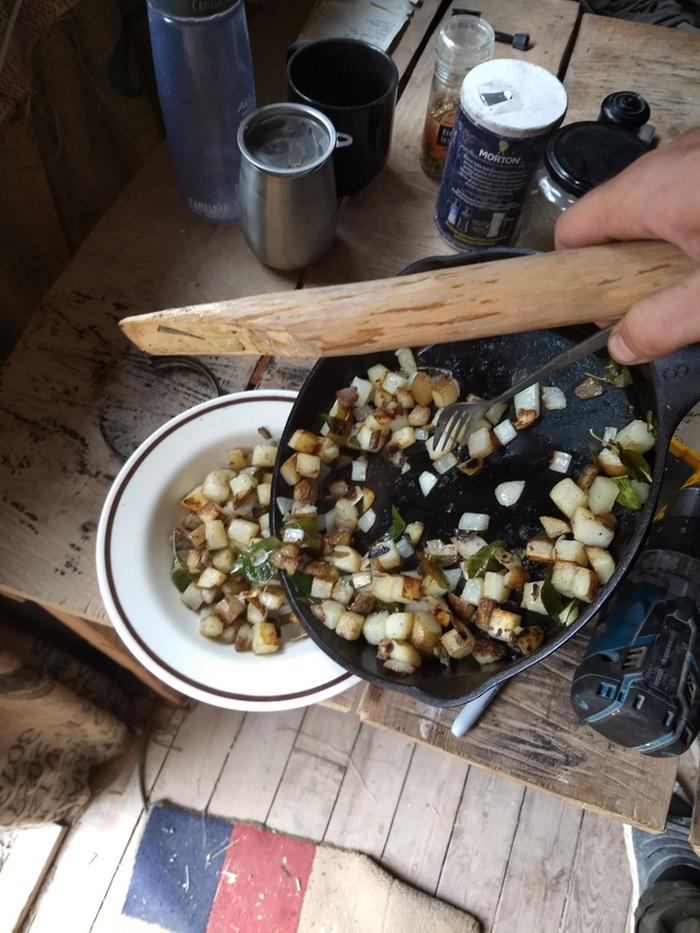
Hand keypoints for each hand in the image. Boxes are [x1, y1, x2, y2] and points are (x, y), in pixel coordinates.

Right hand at [554, 128, 699, 363]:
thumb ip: (663, 323)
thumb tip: (620, 349)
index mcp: (649, 192)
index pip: (572, 229)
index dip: (575, 273)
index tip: (604, 306)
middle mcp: (665, 159)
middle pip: (612, 217)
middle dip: (627, 261)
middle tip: (661, 295)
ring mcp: (697, 146)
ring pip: (655, 200)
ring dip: (664, 238)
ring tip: (697, 269)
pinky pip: (688, 183)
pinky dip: (693, 212)